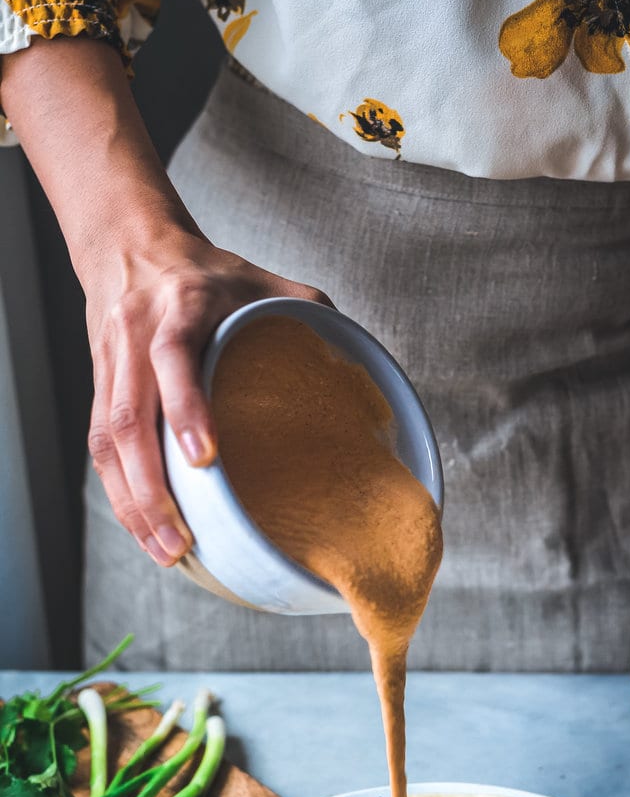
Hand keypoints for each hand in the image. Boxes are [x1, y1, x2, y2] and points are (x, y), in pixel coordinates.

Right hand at [82, 232, 331, 564]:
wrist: (130, 244)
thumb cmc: (211, 274)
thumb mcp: (265, 280)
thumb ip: (313, 313)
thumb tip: (364, 366)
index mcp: (182, 306)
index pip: (172, 355)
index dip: (184, 406)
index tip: (205, 459)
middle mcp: (135, 336)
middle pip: (126, 418)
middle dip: (151, 487)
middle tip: (183, 541)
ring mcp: (110, 365)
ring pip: (107, 442)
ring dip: (133, 503)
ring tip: (167, 552)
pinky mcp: (99, 389)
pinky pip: (100, 448)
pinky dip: (121, 494)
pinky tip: (145, 531)